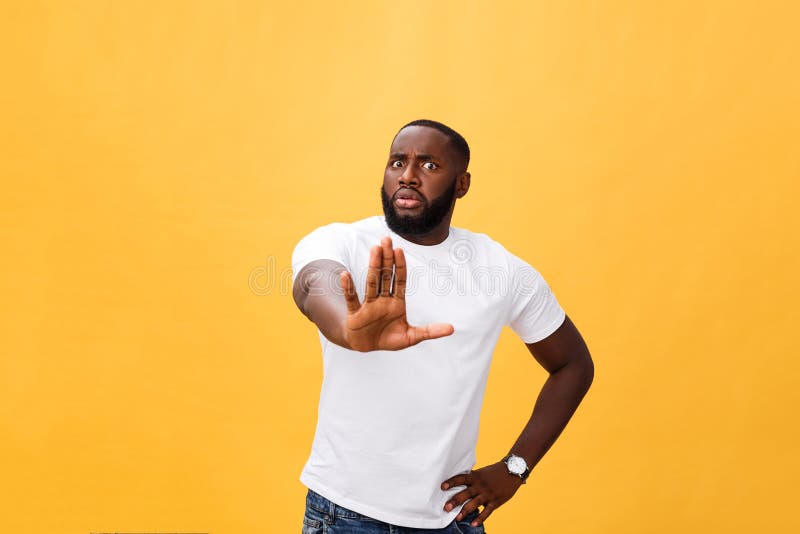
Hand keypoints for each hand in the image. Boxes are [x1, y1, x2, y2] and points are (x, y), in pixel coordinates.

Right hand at [340, 236, 453, 351]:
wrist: (367, 348)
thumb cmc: (389, 339)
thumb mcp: (412, 337)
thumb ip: (429, 331)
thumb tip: (452, 329)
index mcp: (396, 303)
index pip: (399, 280)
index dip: (400, 266)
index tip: (399, 250)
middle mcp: (382, 300)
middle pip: (385, 275)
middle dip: (386, 258)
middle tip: (386, 239)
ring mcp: (368, 305)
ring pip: (372, 282)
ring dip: (373, 266)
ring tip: (375, 249)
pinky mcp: (355, 314)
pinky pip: (352, 299)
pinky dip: (348, 288)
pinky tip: (346, 276)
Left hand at [441, 462, 523, 526]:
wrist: (512, 471)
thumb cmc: (494, 472)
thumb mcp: (481, 473)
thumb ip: (471, 479)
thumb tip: (457, 485)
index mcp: (476, 477)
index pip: (461, 478)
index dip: (451, 482)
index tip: (442, 487)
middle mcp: (480, 485)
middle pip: (465, 493)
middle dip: (455, 501)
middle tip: (446, 507)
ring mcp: (488, 494)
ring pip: (474, 504)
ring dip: (465, 511)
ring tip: (457, 518)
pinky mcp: (495, 502)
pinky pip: (487, 512)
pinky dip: (480, 518)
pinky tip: (473, 524)